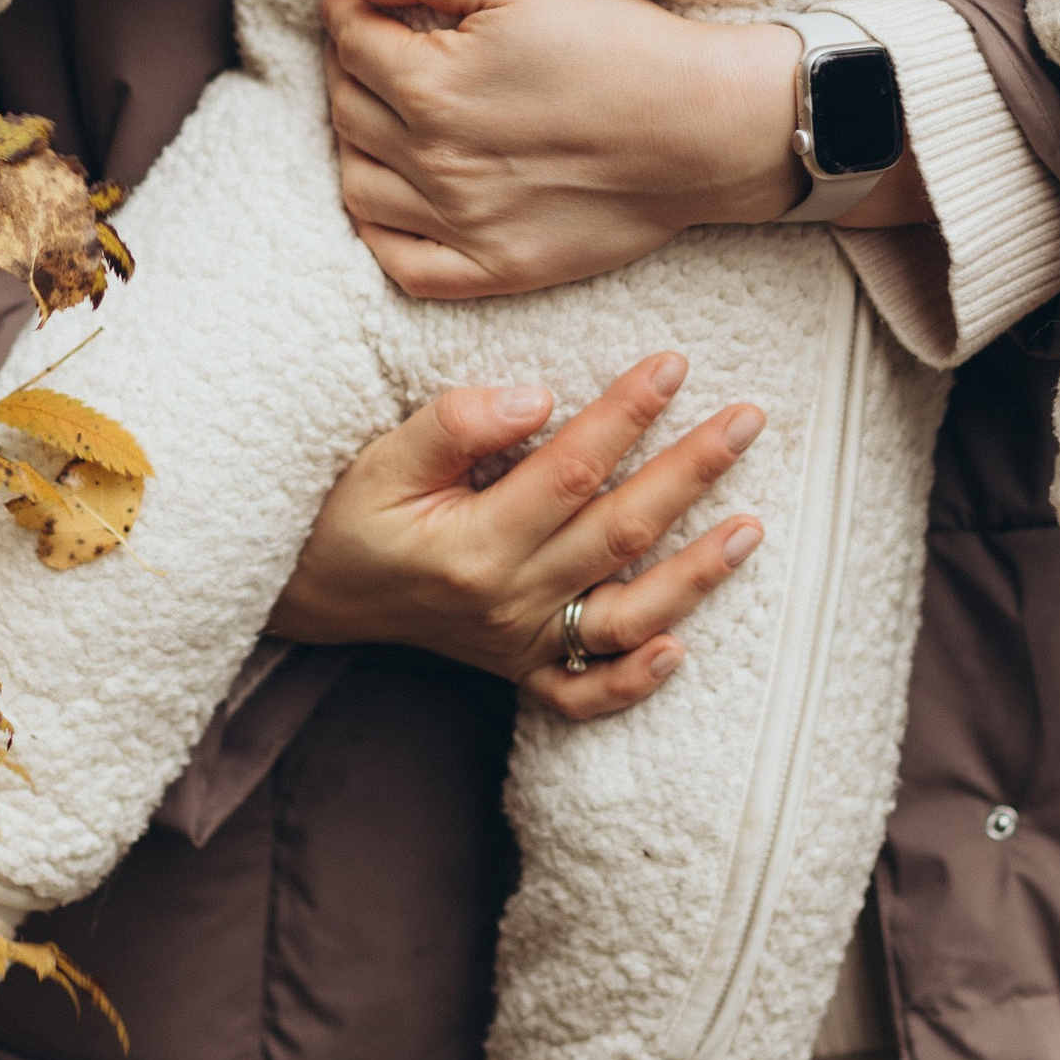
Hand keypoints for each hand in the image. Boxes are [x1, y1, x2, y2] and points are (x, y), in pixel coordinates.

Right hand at [269, 351, 765, 724]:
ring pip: (623, 617)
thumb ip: (455, 423)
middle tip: (749, 419)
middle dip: (691, 473)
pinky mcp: (518, 670)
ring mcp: (517, 643)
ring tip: (752, 527)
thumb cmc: (346, 514)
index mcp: (473, 546)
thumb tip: (539, 397)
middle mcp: (506, 603)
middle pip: (619, 533)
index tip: (674, 364)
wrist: (307, 594)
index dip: (626, 415)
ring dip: (695, 575)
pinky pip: (582, 695)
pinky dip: (633, 681)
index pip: (571, 470)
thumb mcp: (382, 458)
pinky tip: (682, 648)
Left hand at [319, 0, 803, 299]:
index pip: (350, 44)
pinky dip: (379, 234)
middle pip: (347, 111)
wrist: (705, 127)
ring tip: (374, 114)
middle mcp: (432, 162)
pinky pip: (401, 264)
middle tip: (361, 44)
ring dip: (354, 143)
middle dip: (345, 68)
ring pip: (359, 187)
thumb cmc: (621, 46)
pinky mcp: (494, 268)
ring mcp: (460, 224)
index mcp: (430, 86)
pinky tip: (392, 199)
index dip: (341, 12)